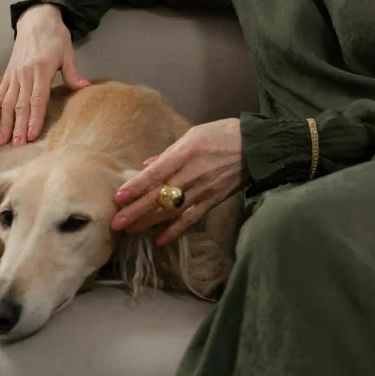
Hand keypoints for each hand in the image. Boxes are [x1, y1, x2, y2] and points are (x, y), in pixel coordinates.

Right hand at [0, 3, 89, 146]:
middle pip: (20, 105)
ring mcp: (14, 75)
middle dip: (17, 127)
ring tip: (0, 140)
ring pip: (7, 103)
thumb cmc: (54, 36)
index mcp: (40, 70)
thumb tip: (85, 87)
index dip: (34, 118)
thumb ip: (73, 73)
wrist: (36, 20)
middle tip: (16, 145)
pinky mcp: (8, 74)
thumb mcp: (68, 52)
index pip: (37, 99)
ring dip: (4, 123)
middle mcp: (24, 74)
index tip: (31, 134)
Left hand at [111, 118, 248, 244]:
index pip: (155, 173)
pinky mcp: (213, 201)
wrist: (258, 146)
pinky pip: (191, 219)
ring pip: (171, 211)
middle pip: (159, 196)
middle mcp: (192, 174)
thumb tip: (147, 166)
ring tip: (129, 231)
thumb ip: (168, 153)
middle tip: (116, 223)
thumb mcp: (192, 135)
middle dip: (135, 211)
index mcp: (185, 154)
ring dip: (149, 222)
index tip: (119, 197)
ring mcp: (203, 190)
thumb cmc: (222, 135)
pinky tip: (160, 240)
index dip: (136, 186)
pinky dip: (175, 231)